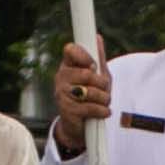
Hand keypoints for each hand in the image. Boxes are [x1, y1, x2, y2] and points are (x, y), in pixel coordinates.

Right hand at [50, 40, 109, 155]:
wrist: (80, 127)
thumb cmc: (89, 98)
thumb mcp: (97, 77)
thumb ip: (98, 58)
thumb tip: (98, 38)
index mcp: (67, 66)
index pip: (71, 50)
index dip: (84, 56)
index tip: (93, 65)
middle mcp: (61, 78)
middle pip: (87, 73)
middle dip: (102, 84)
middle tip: (103, 90)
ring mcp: (62, 94)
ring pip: (91, 91)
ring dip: (104, 99)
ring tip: (103, 103)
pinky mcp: (67, 110)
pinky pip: (91, 107)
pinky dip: (102, 111)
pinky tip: (102, 112)